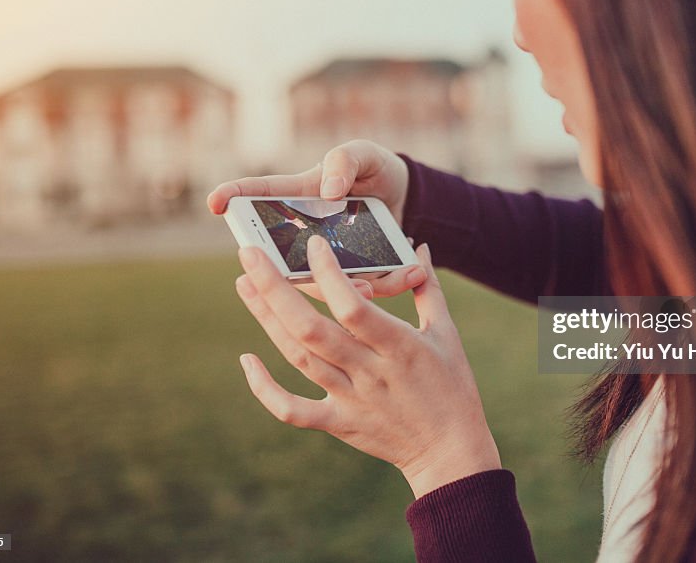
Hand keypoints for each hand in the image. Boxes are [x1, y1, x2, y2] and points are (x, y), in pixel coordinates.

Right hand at [207, 139, 421, 300]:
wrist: (408, 197)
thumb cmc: (373, 169)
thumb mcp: (361, 154)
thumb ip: (343, 162)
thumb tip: (328, 191)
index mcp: (298, 196)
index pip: (259, 195)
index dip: (233, 197)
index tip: (215, 202)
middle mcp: (306, 233)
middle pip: (284, 257)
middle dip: (292, 272)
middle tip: (307, 268)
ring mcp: (330, 259)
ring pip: (325, 284)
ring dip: (346, 288)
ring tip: (371, 284)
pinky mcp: (359, 275)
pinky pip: (369, 288)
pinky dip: (392, 283)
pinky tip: (414, 271)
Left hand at [235, 235, 500, 497]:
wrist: (449, 451)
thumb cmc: (451, 385)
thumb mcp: (447, 333)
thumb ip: (428, 288)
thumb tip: (419, 248)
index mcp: (400, 346)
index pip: (355, 307)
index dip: (329, 276)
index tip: (312, 245)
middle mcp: (371, 372)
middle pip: (313, 330)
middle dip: (275, 289)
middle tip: (250, 255)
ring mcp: (351, 399)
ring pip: (299, 358)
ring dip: (266, 320)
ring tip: (244, 283)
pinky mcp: (338, 423)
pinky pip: (292, 409)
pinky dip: (264, 388)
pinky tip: (247, 359)